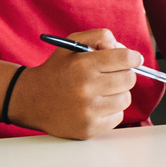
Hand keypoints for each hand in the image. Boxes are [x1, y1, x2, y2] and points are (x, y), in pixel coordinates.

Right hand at [8, 28, 135, 139]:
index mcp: (82, 65)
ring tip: (101, 91)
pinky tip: (95, 105)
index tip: (134, 59)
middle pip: (129, 79)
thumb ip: (99, 37)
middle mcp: (85, 88)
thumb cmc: (56, 70)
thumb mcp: (71, 44)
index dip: (133, 57)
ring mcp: (87, 111)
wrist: (31, 100)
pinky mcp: (88, 129)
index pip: (124, 58)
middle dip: (124, 74)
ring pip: (125, 99)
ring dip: (118, 93)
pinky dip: (110, 110)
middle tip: (113, 74)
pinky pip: (117, 117)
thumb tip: (124, 49)